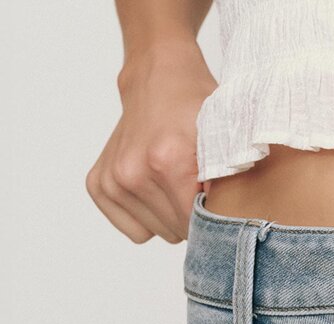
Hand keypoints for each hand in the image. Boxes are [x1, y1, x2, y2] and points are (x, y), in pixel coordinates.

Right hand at [88, 41, 215, 243]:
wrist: (157, 81)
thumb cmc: (195, 108)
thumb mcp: (226, 137)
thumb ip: (233, 177)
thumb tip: (236, 220)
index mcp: (166, 161)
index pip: (195, 223)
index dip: (213, 217)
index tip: (217, 198)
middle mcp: (132, 172)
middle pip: (175, 231)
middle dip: (192, 216)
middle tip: (197, 187)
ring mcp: (111, 179)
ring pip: (154, 232)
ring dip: (169, 216)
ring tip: (175, 184)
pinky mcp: (98, 183)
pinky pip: (133, 228)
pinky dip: (146, 216)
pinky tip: (156, 189)